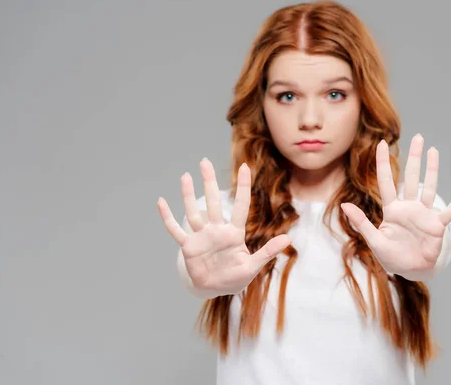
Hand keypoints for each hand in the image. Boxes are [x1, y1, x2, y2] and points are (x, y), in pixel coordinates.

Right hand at [157, 158, 290, 296]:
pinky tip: (162, 202)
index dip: (243, 187)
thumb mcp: (254, 265)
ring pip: (194, 212)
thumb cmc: (236, 277)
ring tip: (185, 176)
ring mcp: (201, 237)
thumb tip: (288, 238)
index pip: (241, 206)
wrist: (216, 289)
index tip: (244, 167)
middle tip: (205, 161)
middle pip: (213, 202)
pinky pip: (176, 230)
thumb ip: (268, 251)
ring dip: (188, 195)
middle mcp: (217, 230)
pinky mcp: (189, 247)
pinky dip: (168, 217)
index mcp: (234, 233)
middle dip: (209, 182)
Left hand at [340, 134, 450, 277]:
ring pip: (428, 187)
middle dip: (414, 158)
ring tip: (433, 151)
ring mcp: (424, 214)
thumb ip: (361, 222)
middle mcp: (408, 207)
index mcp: (392, 210)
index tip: (381, 143)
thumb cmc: (391, 256)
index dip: (383, 163)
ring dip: (432, 169)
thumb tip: (344, 205)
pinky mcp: (437, 225)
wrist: (410, 270)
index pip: (386, 181)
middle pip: (411, 178)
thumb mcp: (374, 240)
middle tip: (418, 137)